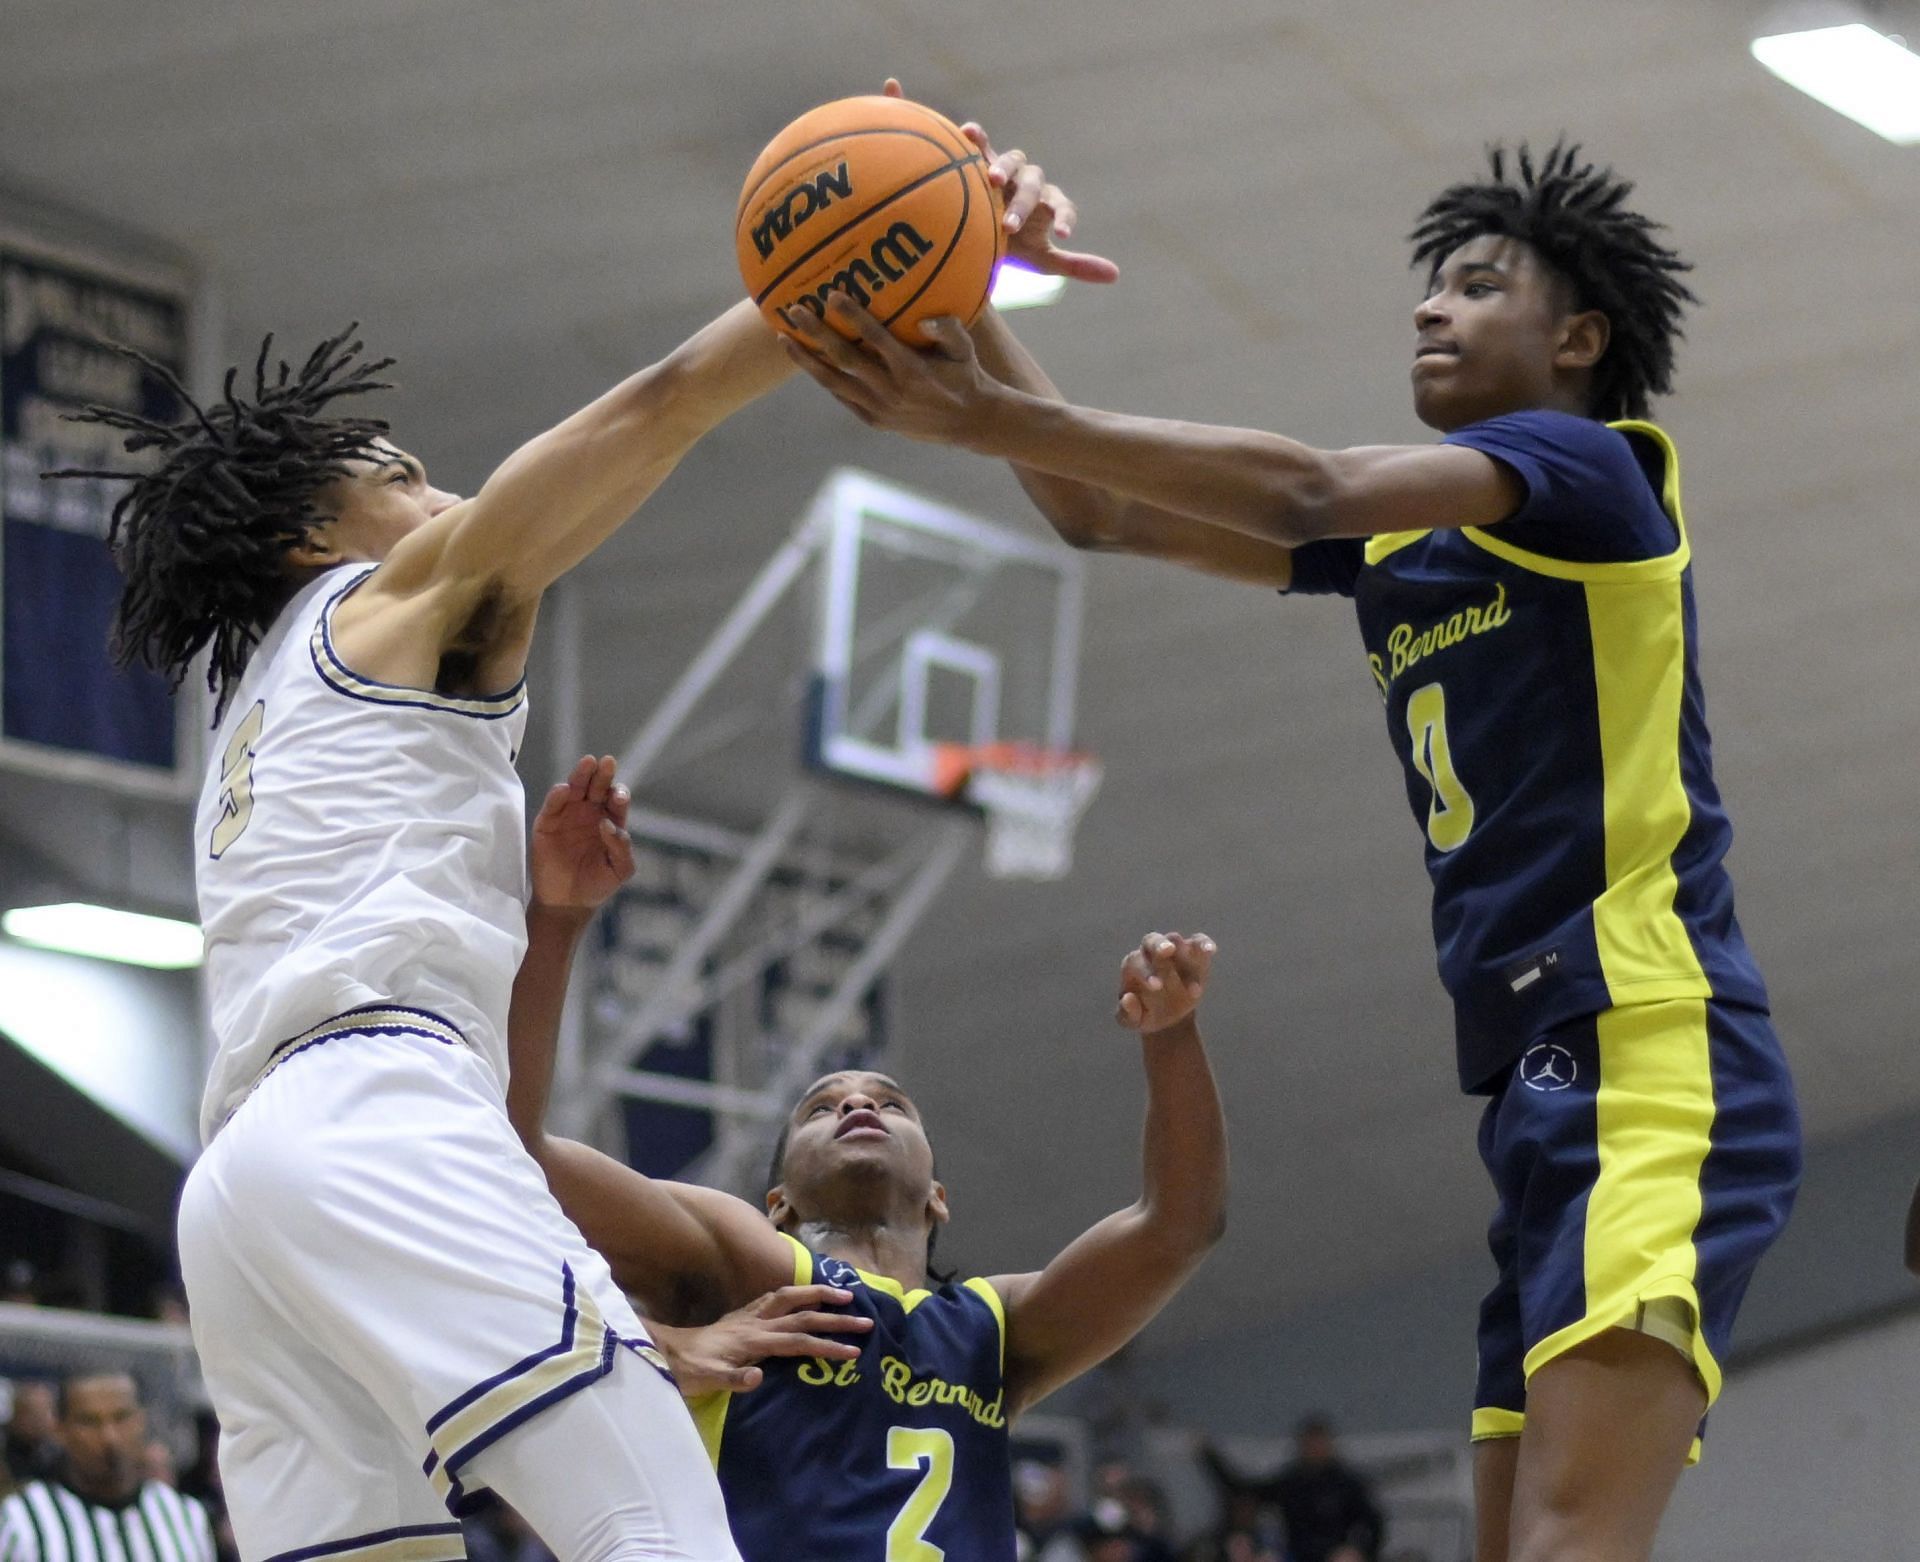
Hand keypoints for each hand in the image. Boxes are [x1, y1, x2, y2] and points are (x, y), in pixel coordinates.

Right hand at [529, 754, 633, 912]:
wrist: (569, 903)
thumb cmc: (598, 884)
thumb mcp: (620, 869)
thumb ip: (621, 847)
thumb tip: (607, 824)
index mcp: (610, 820)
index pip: (616, 799)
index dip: (619, 794)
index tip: (618, 798)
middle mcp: (590, 813)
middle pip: (598, 787)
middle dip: (603, 774)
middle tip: (607, 762)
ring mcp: (568, 815)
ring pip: (575, 788)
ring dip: (581, 775)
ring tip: (588, 763)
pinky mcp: (547, 823)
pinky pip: (552, 805)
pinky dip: (557, 795)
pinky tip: (565, 789)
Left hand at [651, 1284, 873, 1395]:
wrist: (666, 1353)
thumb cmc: (688, 1372)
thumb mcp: (708, 1382)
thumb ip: (733, 1380)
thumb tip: (760, 1376)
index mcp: (753, 1340)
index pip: (798, 1341)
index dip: (827, 1345)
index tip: (853, 1351)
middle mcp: (756, 1323)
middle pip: (803, 1316)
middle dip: (835, 1318)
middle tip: (865, 1321)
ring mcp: (749, 1316)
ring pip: (791, 1298)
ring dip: (819, 1295)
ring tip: (844, 1296)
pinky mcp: (743, 1314)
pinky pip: (777, 1297)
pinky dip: (796, 1293)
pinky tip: (803, 1296)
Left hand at [784, 294, 1003, 443]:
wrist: (969, 423)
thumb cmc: (967, 376)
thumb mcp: (966, 350)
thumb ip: (949, 329)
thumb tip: (925, 319)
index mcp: (912, 369)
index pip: (876, 338)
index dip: (853, 316)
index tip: (832, 294)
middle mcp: (891, 390)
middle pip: (845, 358)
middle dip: (817, 333)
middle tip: (794, 310)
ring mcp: (880, 408)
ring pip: (835, 382)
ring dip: (807, 360)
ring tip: (784, 338)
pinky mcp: (875, 421)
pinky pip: (843, 397)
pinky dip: (824, 379)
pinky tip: (807, 361)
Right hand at [881, 77, 1115, 283]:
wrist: (981, 235)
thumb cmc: (1015, 247)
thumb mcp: (1042, 260)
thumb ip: (1074, 264)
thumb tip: (1115, 275)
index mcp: (1045, 202)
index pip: (1060, 204)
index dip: (1063, 216)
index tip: (1063, 235)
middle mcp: (1026, 180)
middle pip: (1032, 182)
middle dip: (1023, 202)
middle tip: (1008, 224)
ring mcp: (1001, 168)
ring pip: (1007, 158)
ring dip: (1000, 164)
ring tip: (990, 178)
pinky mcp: (975, 161)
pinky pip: (974, 142)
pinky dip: (969, 133)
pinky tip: (961, 130)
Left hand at [1115, 932, 1214, 1033]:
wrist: (1168, 1016)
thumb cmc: (1146, 1014)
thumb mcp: (1133, 1021)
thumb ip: (1127, 1013)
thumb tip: (1128, 1000)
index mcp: (1133, 966)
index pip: (1136, 963)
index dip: (1145, 972)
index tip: (1156, 986)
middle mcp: (1150, 952)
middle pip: (1152, 940)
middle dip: (1159, 945)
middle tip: (1167, 950)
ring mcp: (1173, 950)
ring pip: (1176, 940)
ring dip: (1185, 949)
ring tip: (1197, 957)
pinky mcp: (1193, 954)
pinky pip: (1198, 942)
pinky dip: (1204, 944)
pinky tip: (1210, 950)